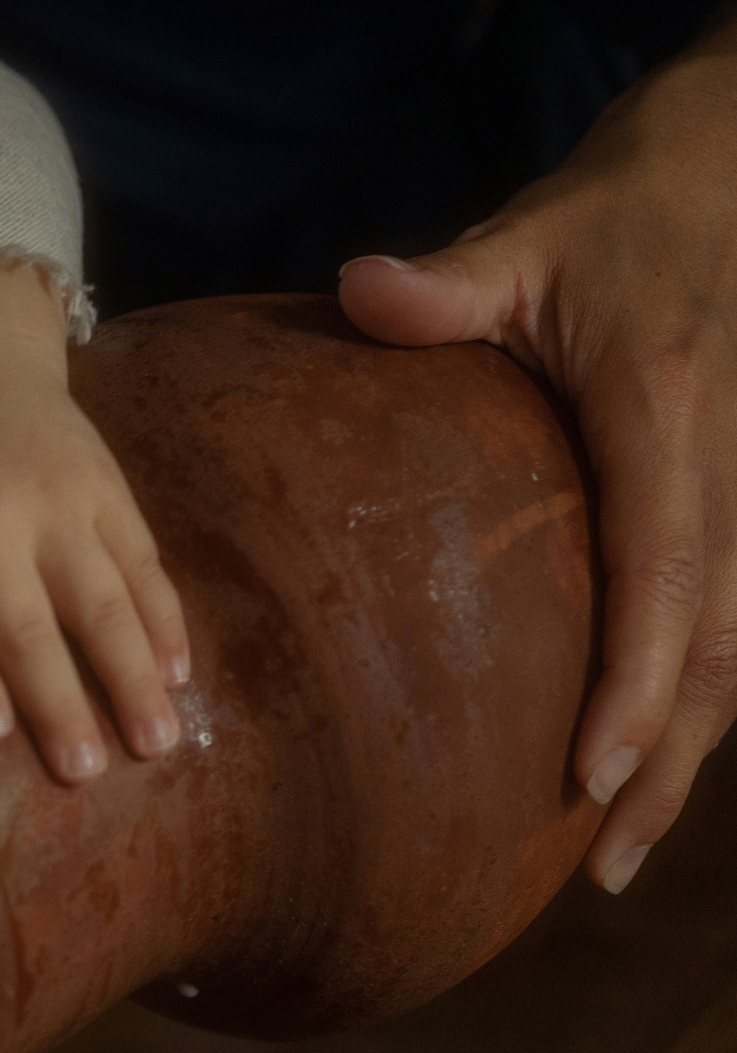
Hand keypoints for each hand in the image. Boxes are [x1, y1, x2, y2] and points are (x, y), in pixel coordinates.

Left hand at [0, 261, 190, 782]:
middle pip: (23, 620)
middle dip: (57, 700)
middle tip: (83, 773)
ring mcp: (51, 501)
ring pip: (99, 598)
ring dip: (130, 674)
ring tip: (156, 745)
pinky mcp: (104, 486)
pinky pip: (140, 561)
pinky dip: (164, 619)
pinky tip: (182, 676)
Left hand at [337, 25, 736, 893]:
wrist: (714, 181)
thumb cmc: (605, 222)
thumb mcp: (526, 242)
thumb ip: (447, 284)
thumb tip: (363, 287)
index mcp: (664, 418)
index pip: (660, 571)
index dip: (636, 679)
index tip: (592, 770)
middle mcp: (725, 469)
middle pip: (716, 643)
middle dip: (669, 759)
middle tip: (609, 860)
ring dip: (692, 751)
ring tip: (625, 848)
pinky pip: (734, 620)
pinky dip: (701, 700)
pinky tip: (655, 771)